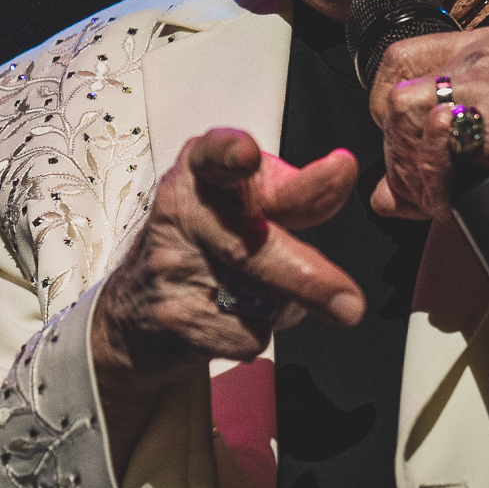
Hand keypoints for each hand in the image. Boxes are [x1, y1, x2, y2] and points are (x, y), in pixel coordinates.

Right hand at [91, 129, 362, 472]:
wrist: (139, 305)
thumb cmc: (211, 234)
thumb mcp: (250, 199)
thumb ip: (298, 191)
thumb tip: (343, 172)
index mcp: (201, 170)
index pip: (212, 155)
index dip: (229, 153)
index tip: (247, 155)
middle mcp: (180, 212)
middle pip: (250, 247)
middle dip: (305, 278)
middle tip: (349, 304)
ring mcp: (172, 268)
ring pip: (259, 300)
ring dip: (282, 305)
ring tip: (254, 290)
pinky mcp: (174, 319)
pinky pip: (248, 334)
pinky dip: (256, 331)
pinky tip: (229, 316)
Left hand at [369, 27, 488, 273]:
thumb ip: (434, 157)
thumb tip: (381, 194)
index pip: (398, 58)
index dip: (386, 110)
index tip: (405, 147)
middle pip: (393, 86)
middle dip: (393, 146)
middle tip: (417, 183)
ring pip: (403, 112)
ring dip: (410, 167)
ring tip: (437, 196)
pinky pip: (434, 145)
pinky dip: (432, 183)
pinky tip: (453, 202)